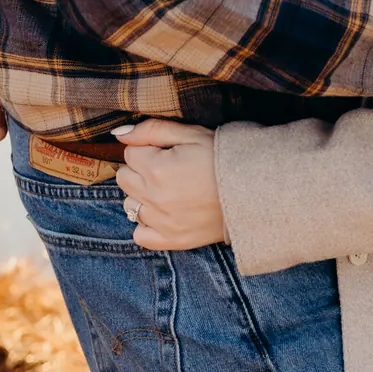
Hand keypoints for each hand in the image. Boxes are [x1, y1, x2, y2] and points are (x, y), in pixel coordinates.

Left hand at [111, 121, 225, 250]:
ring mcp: (162, 223)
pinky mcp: (172, 240)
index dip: (147, 149)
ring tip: (168, 190)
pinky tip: (163, 213)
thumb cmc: (223, 157)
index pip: (129, 153)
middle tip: (166, 168)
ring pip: (129, 205)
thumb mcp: (190, 134)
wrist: (253, 190)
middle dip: (140, 170)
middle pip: (124, 178)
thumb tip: (119, 134)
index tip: (167, 151)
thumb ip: (151, 130)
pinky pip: (139, 235)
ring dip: (142, 196)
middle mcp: (155, 198)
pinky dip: (146, 224)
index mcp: (157, 169)